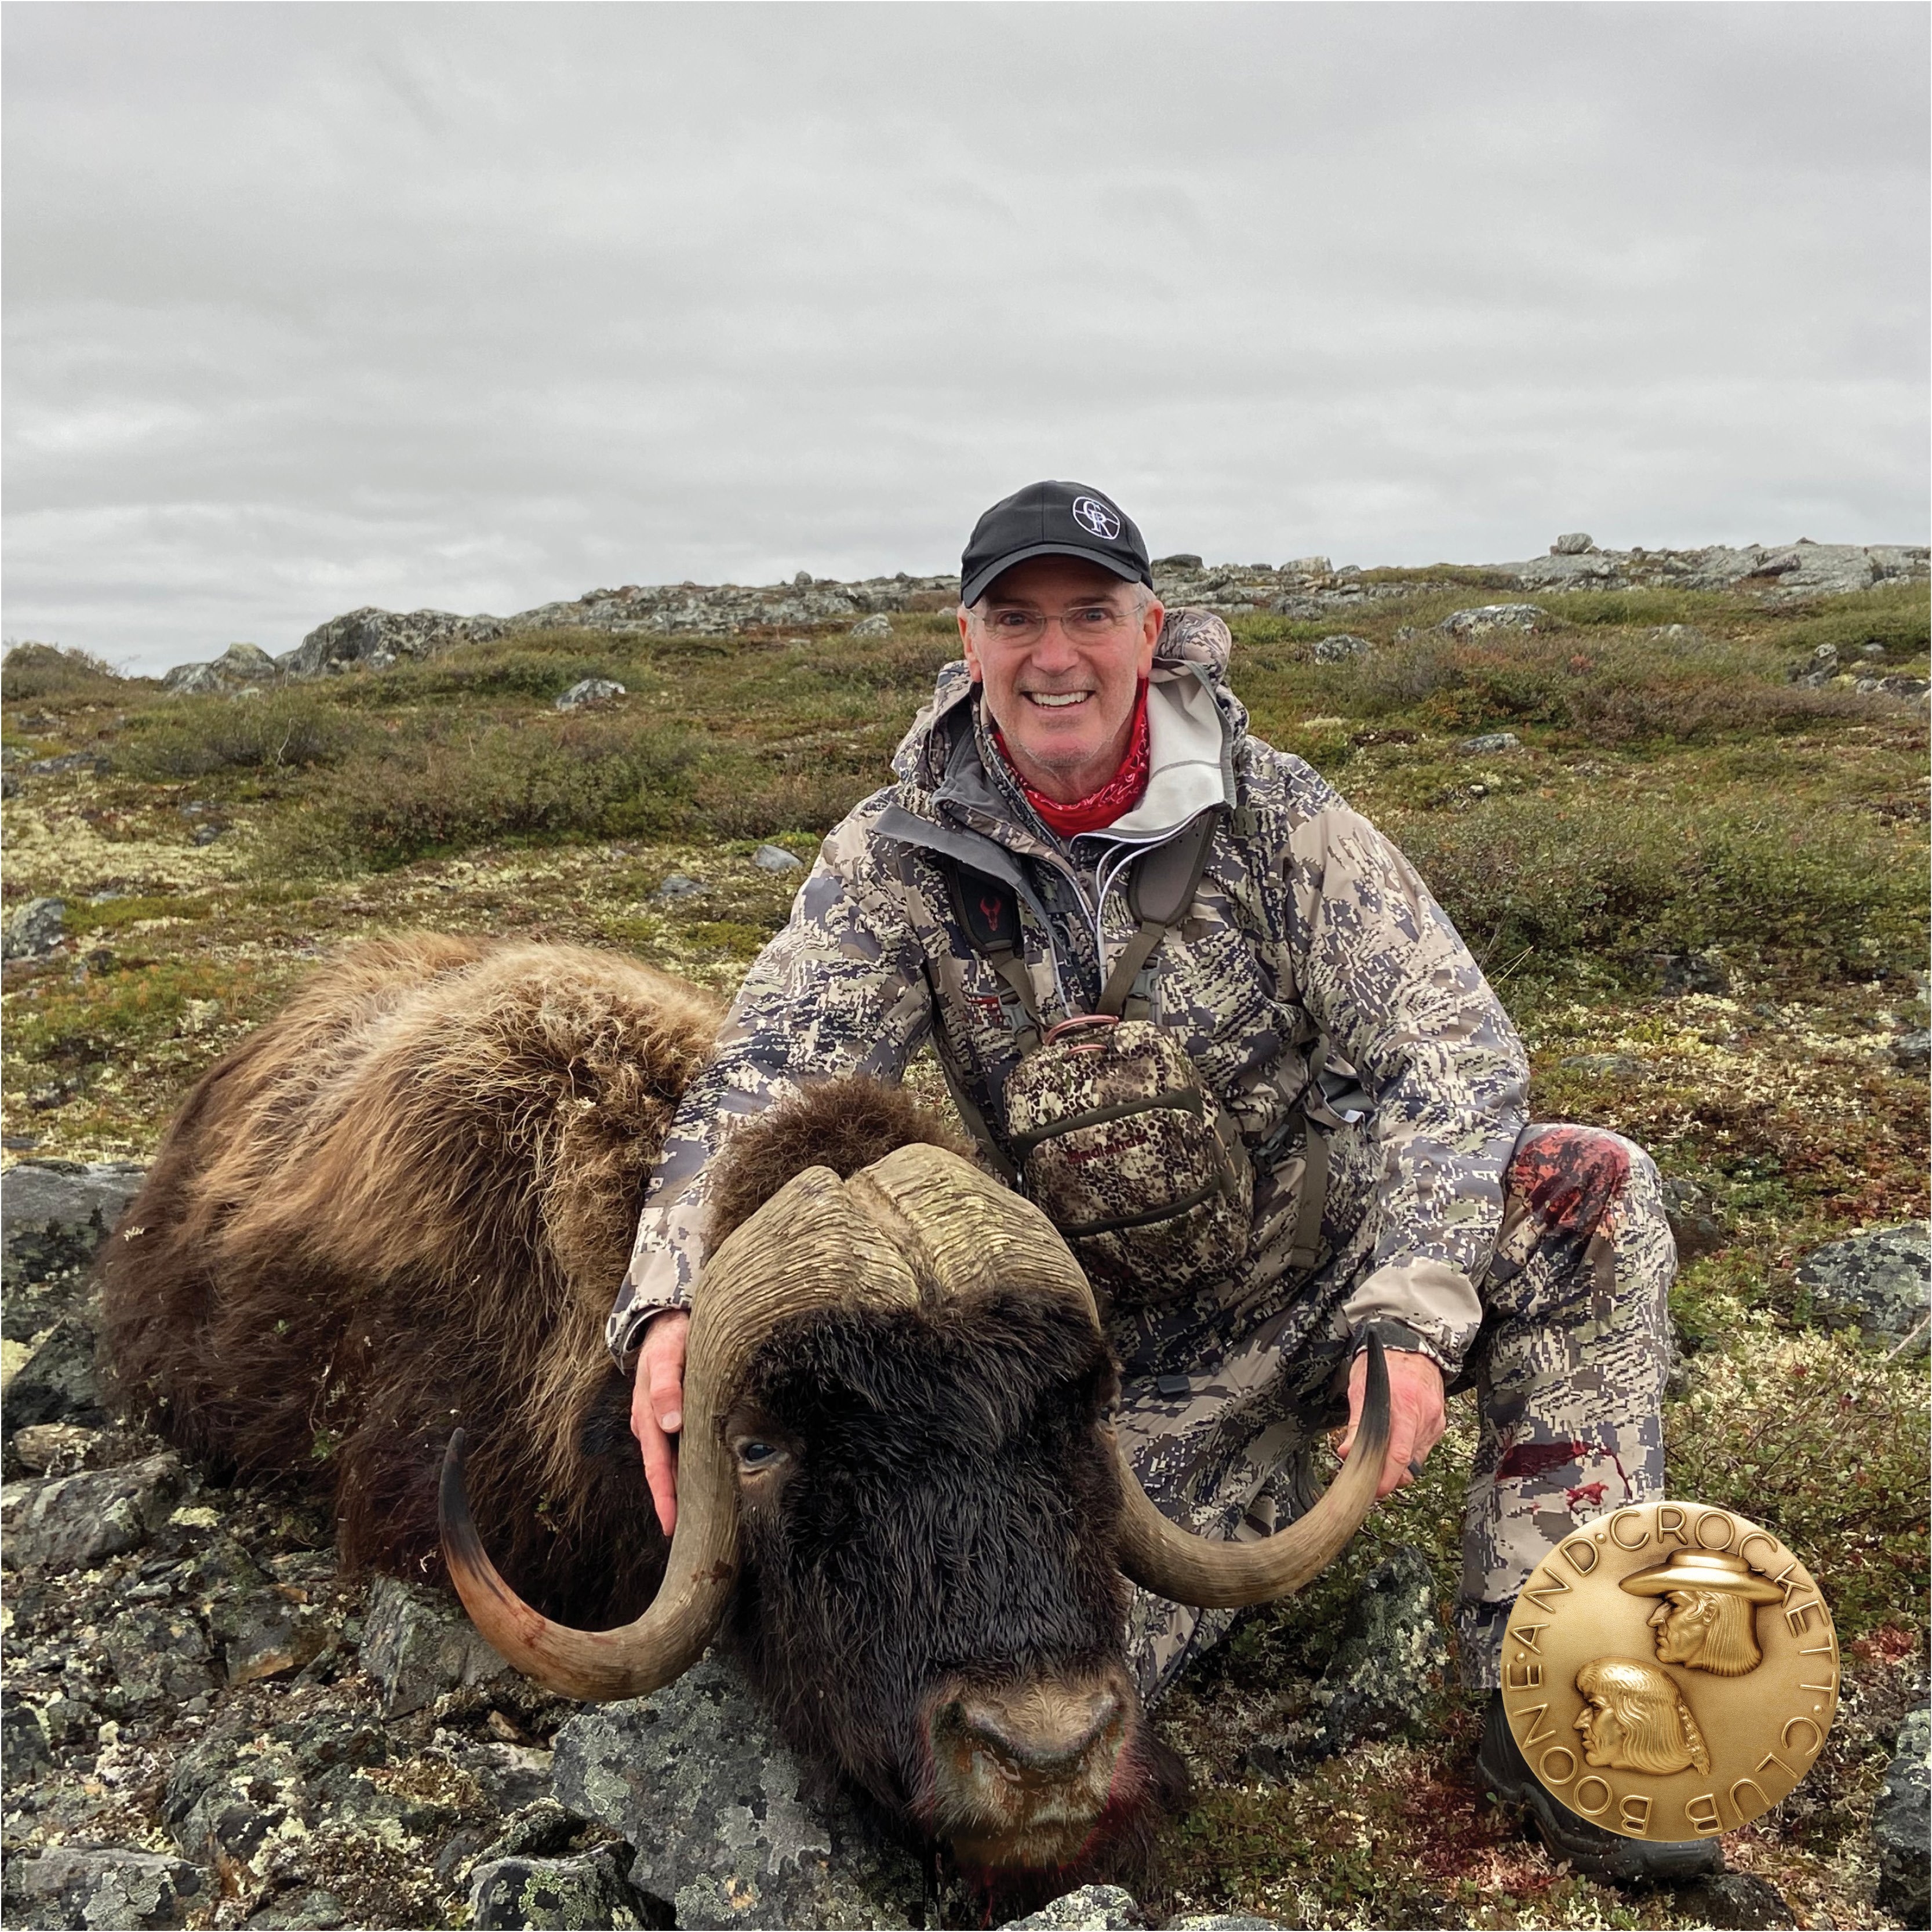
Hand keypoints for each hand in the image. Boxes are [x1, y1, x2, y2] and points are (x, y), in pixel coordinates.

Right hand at [630, 1310, 689, 1536]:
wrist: (670, 1319)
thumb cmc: (671, 1337)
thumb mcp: (667, 1356)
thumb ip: (668, 1386)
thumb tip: (671, 1424)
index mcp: (647, 1417)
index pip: (656, 1467)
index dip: (665, 1498)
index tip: (673, 1527)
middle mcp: (653, 1425)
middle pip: (663, 1473)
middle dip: (675, 1505)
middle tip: (694, 1537)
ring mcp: (663, 1422)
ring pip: (674, 1462)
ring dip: (685, 1488)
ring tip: (703, 1519)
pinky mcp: (677, 1416)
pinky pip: (682, 1448)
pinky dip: (692, 1466)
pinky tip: (709, 1480)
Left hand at [1336, 1346, 1445, 1499]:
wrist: (1411, 1346)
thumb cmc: (1383, 1365)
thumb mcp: (1360, 1389)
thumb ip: (1356, 1424)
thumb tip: (1347, 1453)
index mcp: (1404, 1405)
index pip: (1399, 1453)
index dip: (1388, 1477)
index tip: (1375, 1489)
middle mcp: (1423, 1415)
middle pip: (1410, 1461)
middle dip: (1392, 1477)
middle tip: (1374, 1483)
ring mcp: (1434, 1420)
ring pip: (1418, 1458)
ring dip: (1400, 1467)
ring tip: (1381, 1464)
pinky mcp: (1439, 1423)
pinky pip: (1424, 1448)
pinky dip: (1409, 1453)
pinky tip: (1396, 1449)